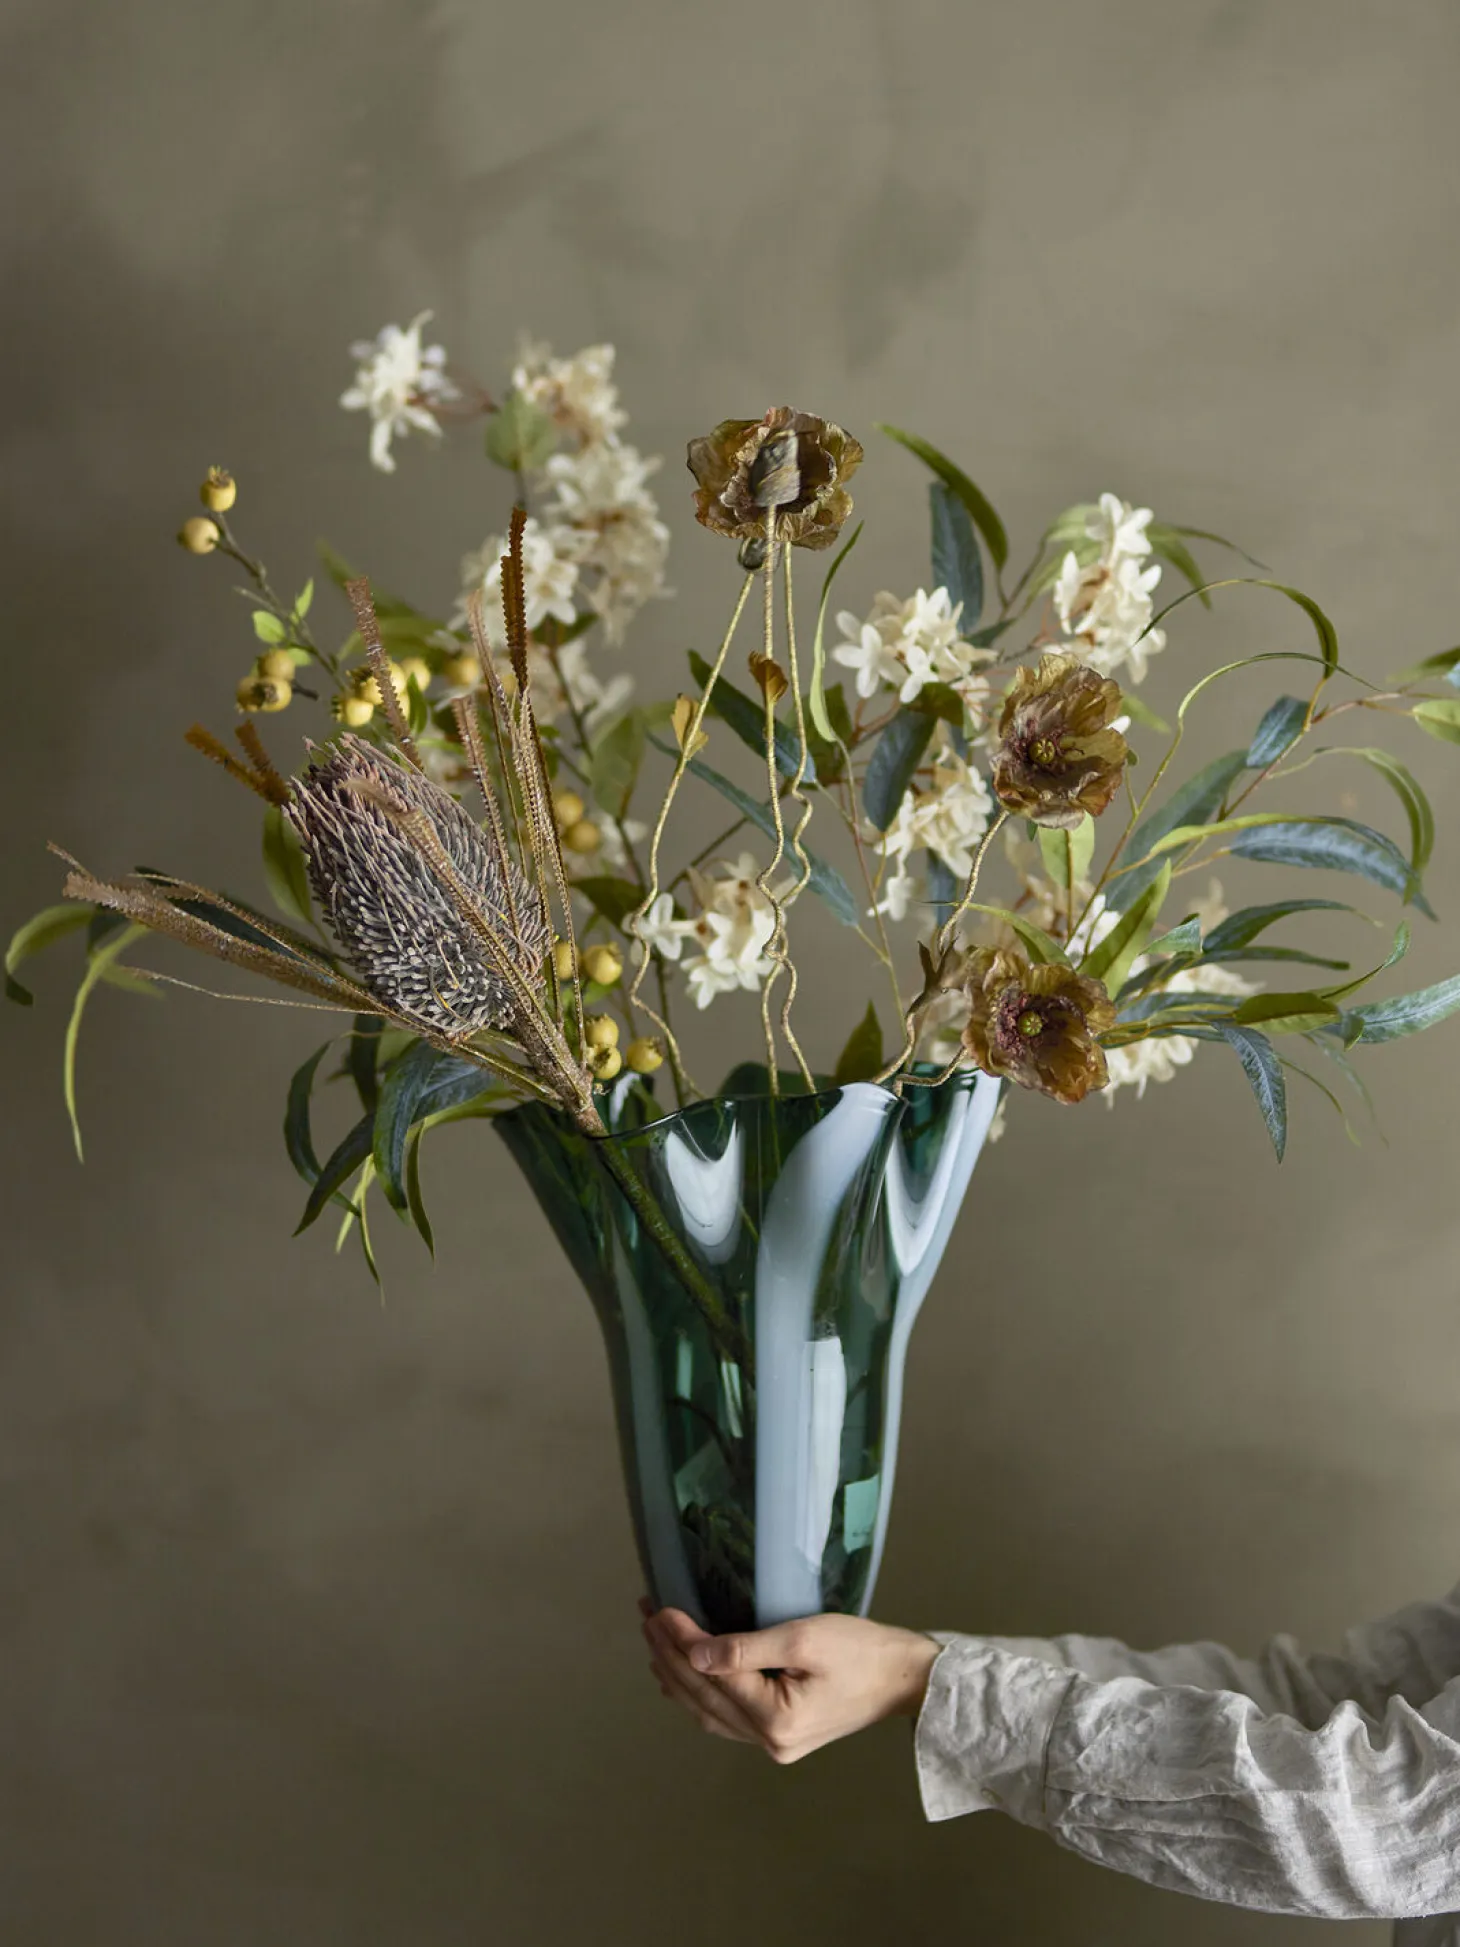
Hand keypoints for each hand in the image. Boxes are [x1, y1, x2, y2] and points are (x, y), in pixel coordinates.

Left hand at [639, 1598, 941, 1764]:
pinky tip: (683, 1676)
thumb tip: (694, 1654)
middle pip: (702, 1697)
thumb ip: (746, 1649)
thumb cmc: (860, 1650)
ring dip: (677, 1675)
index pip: (711, 1675)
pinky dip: (699, 1694)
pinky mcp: (781, 1738)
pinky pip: (725, 1718)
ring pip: (708, 1712)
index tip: (658, 1607)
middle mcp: (768, 1743)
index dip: (680, 1640)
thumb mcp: (804, 1637)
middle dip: (669, 1655)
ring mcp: (774, 1746)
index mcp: (774, 1721)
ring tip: (653, 1639)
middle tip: (645, 1615)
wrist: (903, 1678)